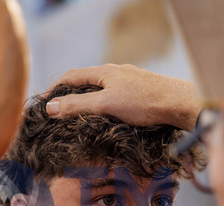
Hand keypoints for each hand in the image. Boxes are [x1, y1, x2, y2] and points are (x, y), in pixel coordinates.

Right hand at [45, 64, 199, 129]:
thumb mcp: (106, 105)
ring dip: (88, 99)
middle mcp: (116, 72)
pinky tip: (108, 116)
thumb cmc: (144, 103)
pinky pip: (116, 95)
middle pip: (86, 81)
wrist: (179, 104)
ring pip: (102, 88)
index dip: (54, 89)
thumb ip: (78, 106)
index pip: (71, 76)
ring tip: (80, 115)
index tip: (44, 102)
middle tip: (59, 110)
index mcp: (105, 72)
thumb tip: (51, 107)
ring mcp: (130, 81)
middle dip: (70, 94)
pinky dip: (104, 104)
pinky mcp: (142, 91)